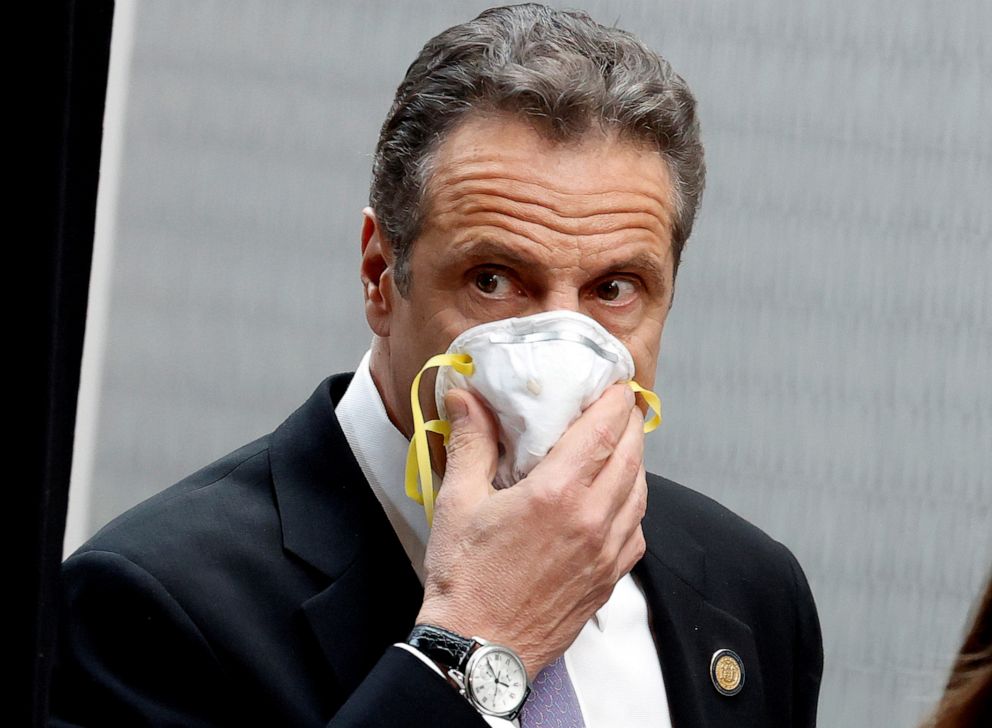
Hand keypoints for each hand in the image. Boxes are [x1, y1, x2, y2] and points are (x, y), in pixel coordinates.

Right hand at [415, 383, 646, 679]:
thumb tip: (468, 401)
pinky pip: (636, 530)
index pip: (602, 431)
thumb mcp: (458, 503)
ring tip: (620, 445)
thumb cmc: (466, 582)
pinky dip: (633, 504)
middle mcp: (591, 521)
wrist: (480, 650)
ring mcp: (605, 553)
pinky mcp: (609, 578)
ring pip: (639, 492)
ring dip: (635, 461)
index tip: (614, 384)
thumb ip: (471, 443)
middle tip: (620, 405)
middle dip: (628, 424)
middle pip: (630, 455)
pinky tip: (616, 499)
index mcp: (556, 495)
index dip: (614, 401)